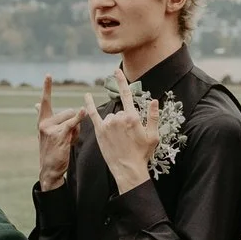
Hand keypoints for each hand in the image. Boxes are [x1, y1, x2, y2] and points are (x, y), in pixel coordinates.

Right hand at [36, 76, 84, 189]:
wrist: (49, 169)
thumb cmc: (51, 150)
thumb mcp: (46, 132)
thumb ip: (44, 117)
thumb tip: (36, 104)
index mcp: (42, 121)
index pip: (45, 101)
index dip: (47, 87)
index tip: (49, 74)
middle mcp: (43, 123)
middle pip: (67, 111)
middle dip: (73, 122)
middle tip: (68, 137)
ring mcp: (50, 128)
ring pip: (72, 118)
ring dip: (76, 129)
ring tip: (69, 141)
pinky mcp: (59, 134)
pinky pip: (72, 122)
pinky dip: (79, 118)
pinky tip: (84, 111)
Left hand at [89, 71, 161, 190]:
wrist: (128, 169)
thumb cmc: (142, 153)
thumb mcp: (153, 135)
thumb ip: (153, 116)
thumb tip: (154, 100)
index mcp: (133, 117)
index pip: (126, 95)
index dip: (121, 82)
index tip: (116, 70)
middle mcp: (119, 118)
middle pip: (120, 112)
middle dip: (124, 121)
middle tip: (128, 137)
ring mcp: (108, 124)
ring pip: (110, 117)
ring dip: (114, 124)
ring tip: (119, 140)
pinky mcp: (99, 132)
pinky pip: (92, 115)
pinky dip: (88, 105)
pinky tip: (85, 96)